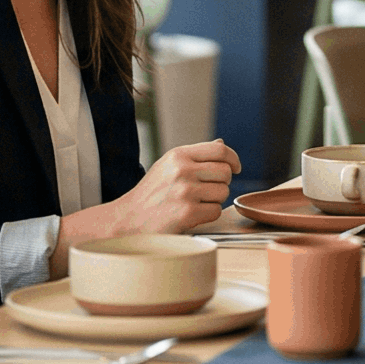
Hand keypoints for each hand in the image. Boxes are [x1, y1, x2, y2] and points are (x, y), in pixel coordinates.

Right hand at [112, 139, 241, 232]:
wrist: (128, 219)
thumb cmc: (151, 193)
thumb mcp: (168, 166)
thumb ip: (195, 156)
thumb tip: (221, 144)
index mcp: (178, 155)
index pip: (220, 150)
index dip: (233, 159)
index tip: (236, 168)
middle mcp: (182, 170)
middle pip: (226, 172)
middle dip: (222, 183)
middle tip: (206, 191)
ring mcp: (185, 191)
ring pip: (223, 193)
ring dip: (214, 200)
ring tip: (195, 203)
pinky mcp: (188, 213)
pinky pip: (216, 211)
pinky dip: (208, 215)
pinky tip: (192, 214)